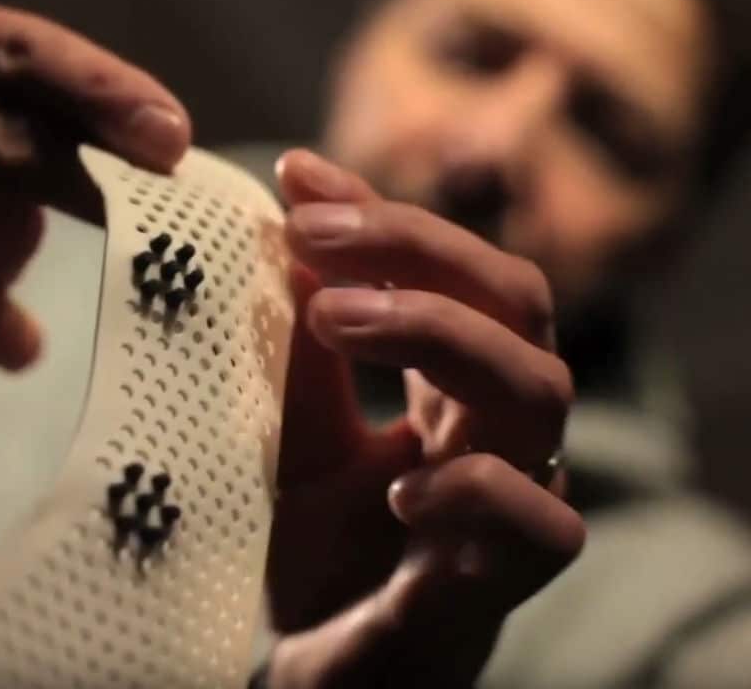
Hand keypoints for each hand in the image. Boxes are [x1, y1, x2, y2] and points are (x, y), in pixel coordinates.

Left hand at [263, 150, 584, 686]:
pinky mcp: (509, 581)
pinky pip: (542, 521)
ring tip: (330, 318)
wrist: (317, 663)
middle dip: (416, 249)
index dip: (385, 216)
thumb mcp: (289, 432)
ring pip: (539, 387)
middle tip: (310, 235)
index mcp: (454, 385)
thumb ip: (296, 352)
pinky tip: (394, 487)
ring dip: (435, 334)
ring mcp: (515, 500)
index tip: (296, 177)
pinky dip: (471, 488)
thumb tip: (275, 236)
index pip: (454, 272)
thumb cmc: (316, 548)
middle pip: (515, 299)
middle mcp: (497, 429)